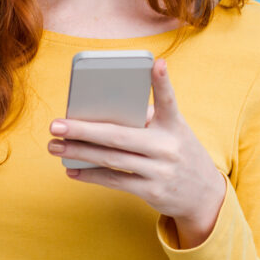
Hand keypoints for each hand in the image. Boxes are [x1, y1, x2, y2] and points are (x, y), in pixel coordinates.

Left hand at [48, 57, 229, 244]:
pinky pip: (114, 180)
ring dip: (77, 152)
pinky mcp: (153, 191)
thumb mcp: (174, 134)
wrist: (205, 196)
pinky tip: (71, 169)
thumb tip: (99, 115)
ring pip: (110, 158)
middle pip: (119, 135)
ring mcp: (161, 170)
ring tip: (54, 146)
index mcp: (174, 126)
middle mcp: (168, 146)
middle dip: (83, 129)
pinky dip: (90, 175)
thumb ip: (147, 121)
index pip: (169, 100)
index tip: (156, 63)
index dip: (163, 81)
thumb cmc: (178, 154)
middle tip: (55, 125)